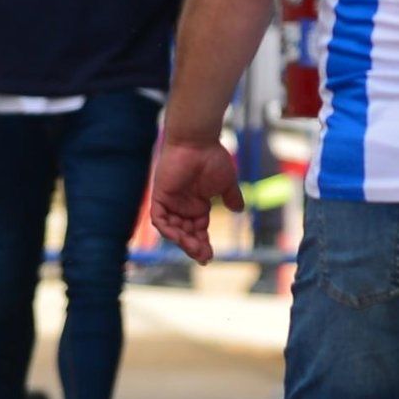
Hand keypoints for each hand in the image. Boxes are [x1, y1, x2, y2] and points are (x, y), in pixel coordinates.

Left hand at [147, 134, 243, 260]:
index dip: (202, 243)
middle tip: (204, 256)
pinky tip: (180, 236)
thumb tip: (239, 209)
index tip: (210, 257)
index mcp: (197, 205)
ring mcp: (170, 203)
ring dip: (182, 241)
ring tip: (196, 248)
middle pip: (185, 233)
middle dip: (194, 246)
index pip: (198, 230)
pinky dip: (168, 229)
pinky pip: (159, 220)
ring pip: (172, 230)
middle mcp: (182, 207)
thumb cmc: (212, 158)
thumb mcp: (226, 182)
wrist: (197, 142)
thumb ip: (231, 197)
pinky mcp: (160, 197)